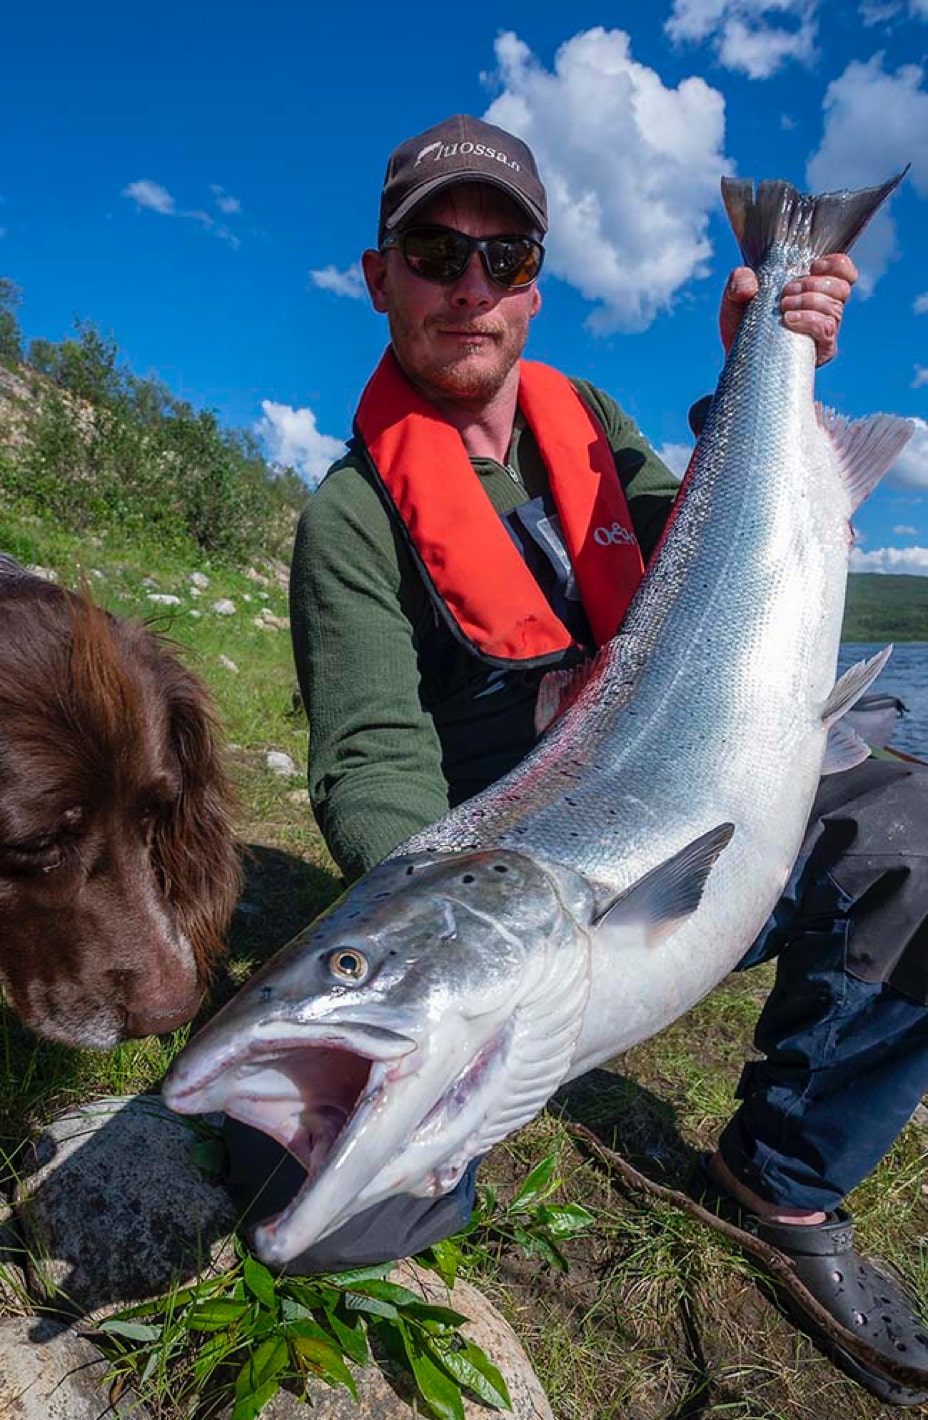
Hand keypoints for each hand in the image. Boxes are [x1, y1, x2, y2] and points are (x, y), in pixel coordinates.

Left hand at [719, 254, 857, 366]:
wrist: (738, 360)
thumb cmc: (742, 326)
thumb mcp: (735, 298)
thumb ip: (739, 281)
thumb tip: (750, 284)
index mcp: (814, 289)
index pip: (844, 271)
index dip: (836, 265)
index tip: (813, 267)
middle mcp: (825, 309)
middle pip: (842, 288)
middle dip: (814, 285)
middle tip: (785, 294)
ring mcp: (825, 331)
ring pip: (835, 308)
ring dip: (809, 301)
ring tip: (783, 309)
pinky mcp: (822, 351)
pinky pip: (827, 330)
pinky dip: (810, 320)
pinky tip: (789, 320)